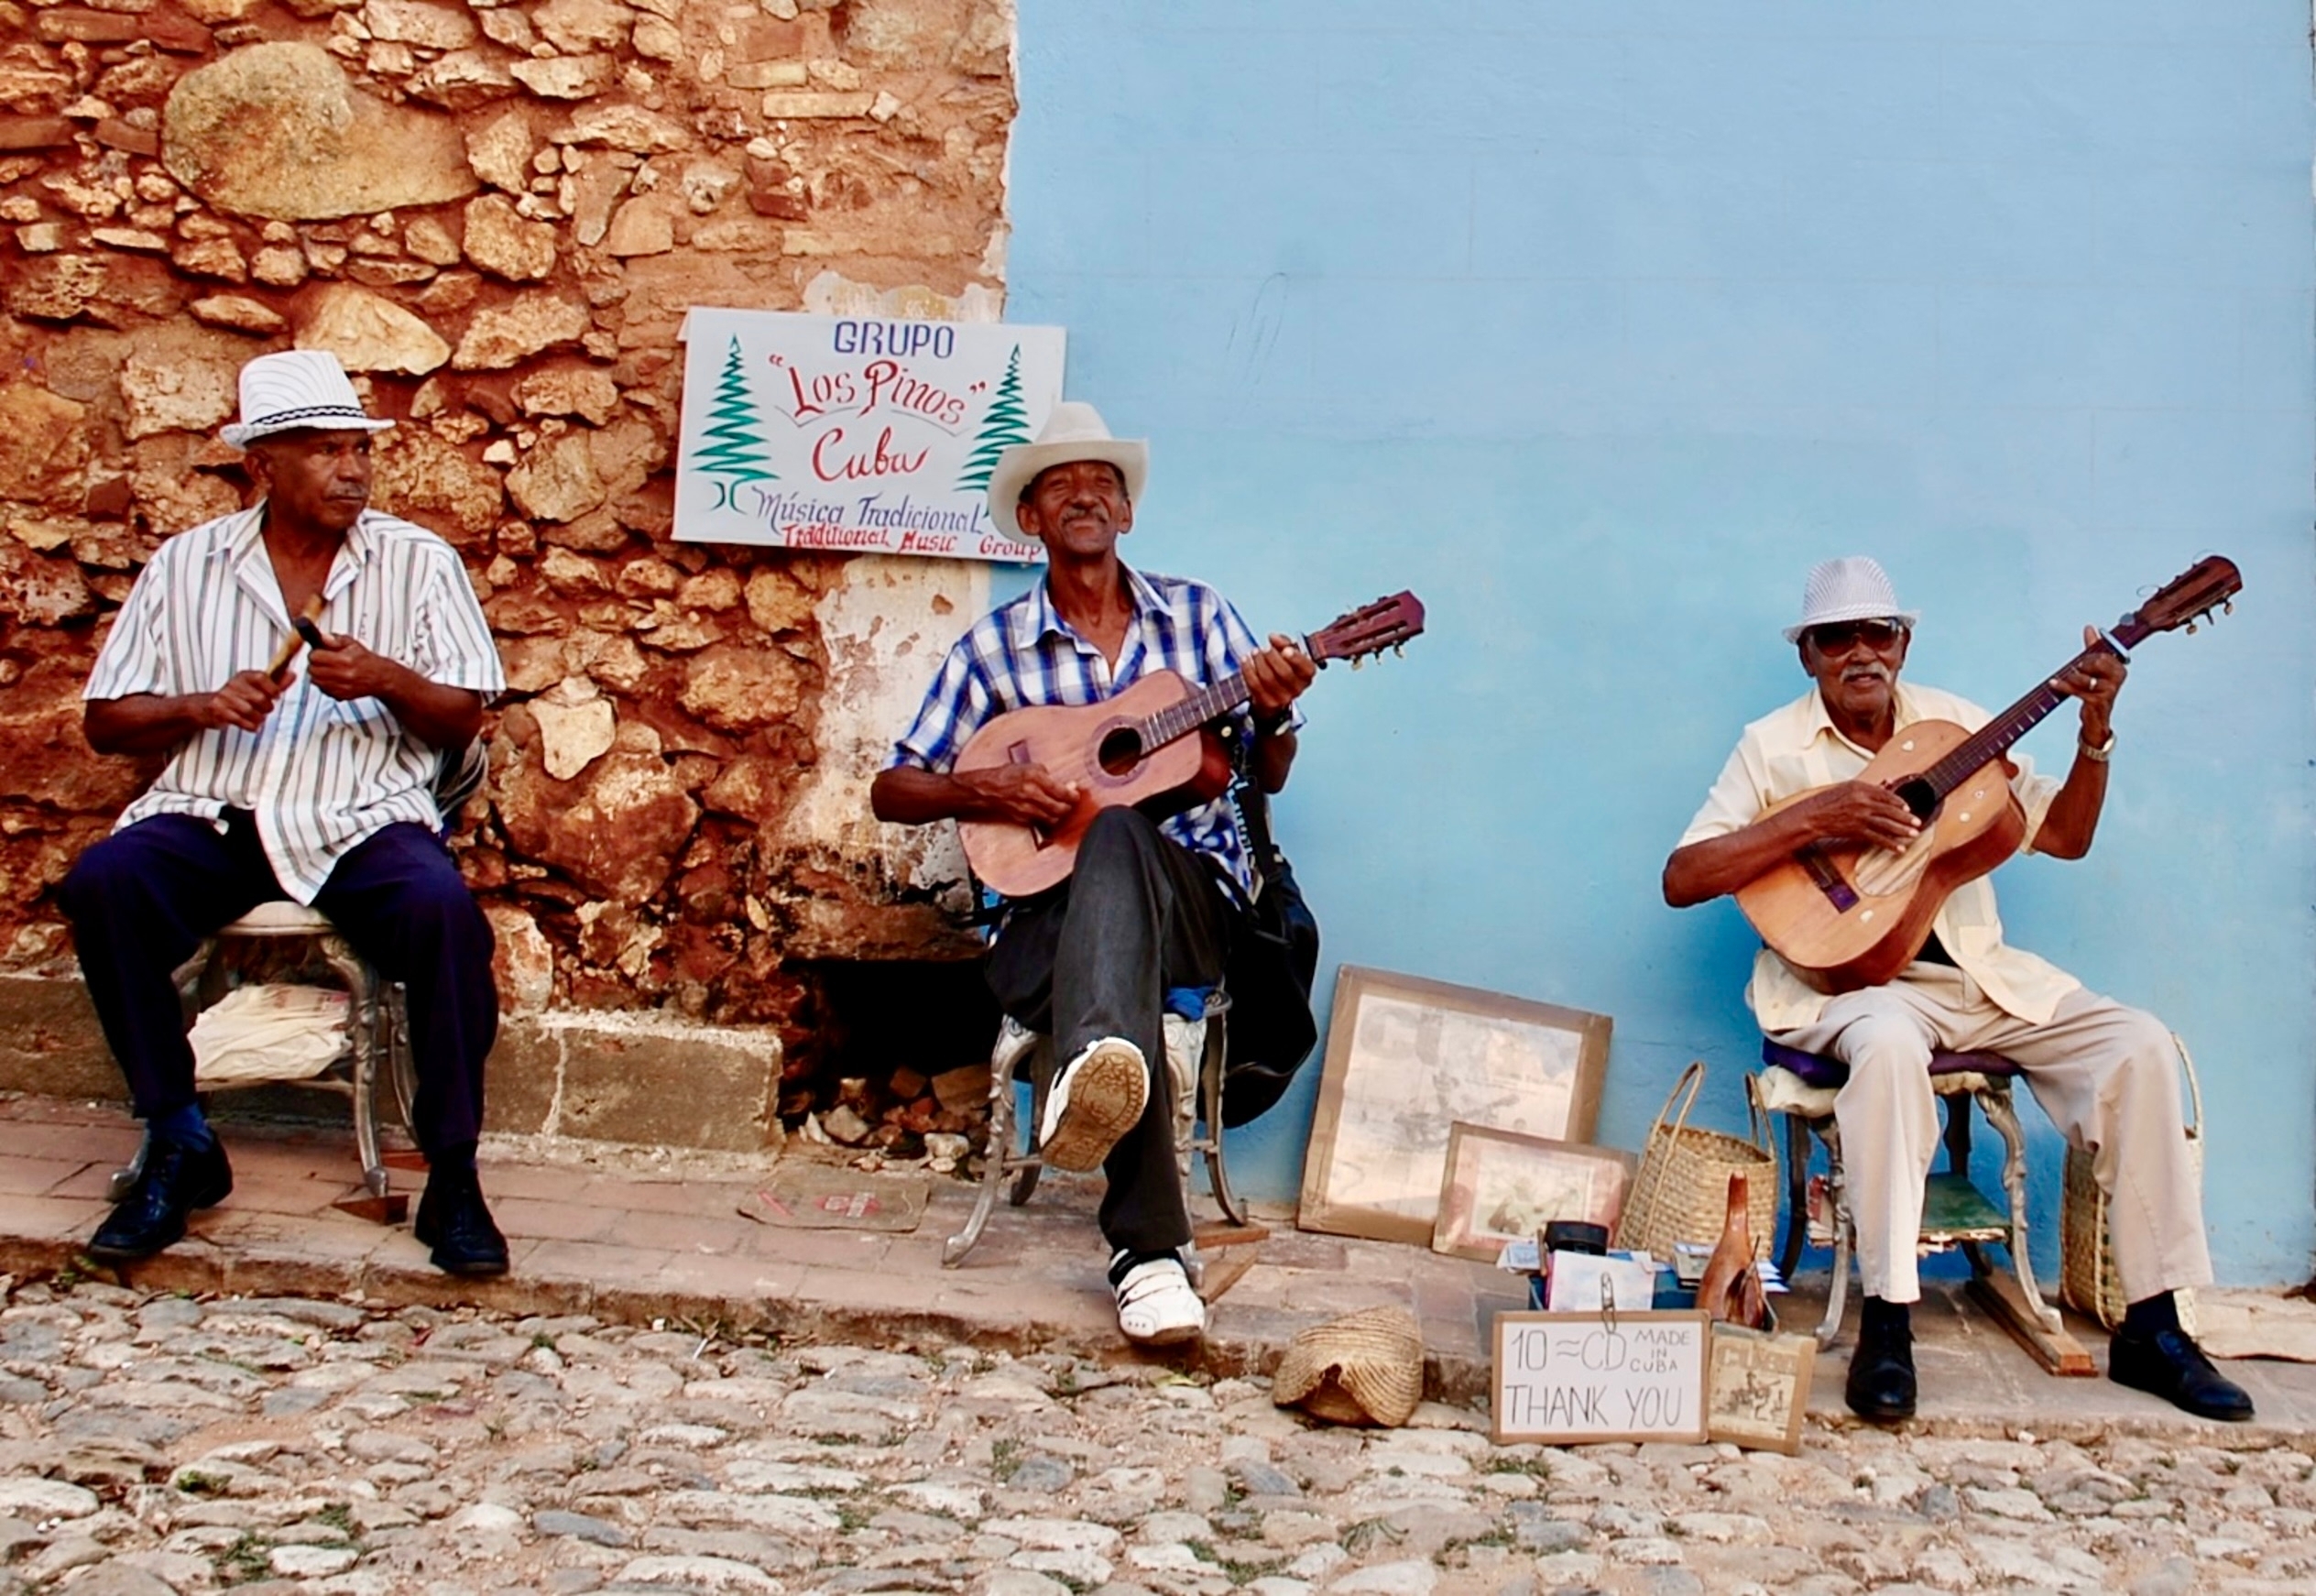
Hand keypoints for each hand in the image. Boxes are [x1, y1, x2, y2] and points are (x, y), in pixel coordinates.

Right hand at [199, 669, 286, 733]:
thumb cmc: (237, 698)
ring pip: (251, 711)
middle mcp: (233, 685)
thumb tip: (293, 674)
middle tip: (265, 710)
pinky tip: (252, 725)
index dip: (273, 688)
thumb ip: (276, 684)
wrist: (207, 707)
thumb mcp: (256, 688)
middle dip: (267, 708)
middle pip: (259, 698)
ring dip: (259, 719)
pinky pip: (242, 721)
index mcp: (244, 676)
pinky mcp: (219, 711)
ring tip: (258, 718)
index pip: (261, 677)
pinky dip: (251, 726)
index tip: (277, 696)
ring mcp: (225, 698)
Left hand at [303, 629, 399, 702]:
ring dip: (317, 675)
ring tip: (326, 670)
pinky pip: (323, 690)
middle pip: (313, 670)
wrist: (380, 677)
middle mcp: (344, 675)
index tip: (318, 652)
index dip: (315, 653)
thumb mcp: (352, 644)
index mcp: (345, 660)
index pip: (316, 656)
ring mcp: (342, 687)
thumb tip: (322, 637)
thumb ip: (335, 640)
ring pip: (315, 681)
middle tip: (321, 661)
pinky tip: (332, 679)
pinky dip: (324, 684)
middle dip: (314, 664)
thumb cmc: (365, 660)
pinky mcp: (341, 695)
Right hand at [958, 761, 1082, 827]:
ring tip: (1061, 808)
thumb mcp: (1030, 767)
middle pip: (1060, 809)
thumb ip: (1049, 777)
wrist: (988, 789)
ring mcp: (1027, 808)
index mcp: (1035, 777)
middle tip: (1071, 802)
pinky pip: (1042, 821)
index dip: (1073, 795)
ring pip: (1053, 818)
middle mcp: (1032, 794)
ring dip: (1060, 815)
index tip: (1076, 795)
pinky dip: (1049, 818)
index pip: (1062, 792)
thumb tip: (1066, 786)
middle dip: (1069, 807)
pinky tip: (1049, 812)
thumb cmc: (1008, 775)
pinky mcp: (1024, 818)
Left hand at [1245, 633, 1317, 723]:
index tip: (1285, 650)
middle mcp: (1298, 688)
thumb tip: (1273, 637)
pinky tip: (1246, 660)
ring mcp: (1283, 698)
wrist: (1274, 690)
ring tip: (1255, 652)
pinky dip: (1248, 670)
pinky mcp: (1268, 702)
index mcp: (1307, 674)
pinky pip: (1255, 686)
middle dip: (1272, 658)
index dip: (1296, 659)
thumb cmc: (1284, 665)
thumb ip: (1283, 642)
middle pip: (1285, 673)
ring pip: (1268, 679)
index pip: (1306, 668)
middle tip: (1265, 648)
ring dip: (1259, 662)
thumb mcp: (1289, 651)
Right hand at [1798, 779, 1921, 853]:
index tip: (1907, 808)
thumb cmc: (1828, 801)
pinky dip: (1890, 844)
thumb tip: (1889, 781)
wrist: (1812, 816)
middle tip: (1917, 823)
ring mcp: (1860, 816)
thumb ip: (1869, 786)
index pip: (1886, 794)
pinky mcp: (1857, 830)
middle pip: (1890, 810)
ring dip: (1902, 831)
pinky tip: (1899, 848)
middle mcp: (1863, 801)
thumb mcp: (1848, 787)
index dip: (1899, 802)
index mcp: (1861, 787)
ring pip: (1887, 824)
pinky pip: (1878, 838)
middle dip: (1906, 818)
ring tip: (1913, 834)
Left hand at [2050, 624, 2124, 745]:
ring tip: (2067, 680)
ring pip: (2083, 675)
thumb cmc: (2097, 691)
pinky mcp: (2097, 701)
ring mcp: (2108, 690)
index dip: (2089, 657)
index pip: (2102, 654)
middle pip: (2094, 661)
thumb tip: (2090, 628)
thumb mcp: (2096, 668)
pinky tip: (2053, 683)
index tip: (2083, 662)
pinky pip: (2076, 689)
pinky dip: (2062, 686)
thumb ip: (2093, 648)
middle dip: (2081, 665)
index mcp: (2120, 668)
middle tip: (2076, 671)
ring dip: (2071, 678)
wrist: (2096, 719)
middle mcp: (2117, 679)